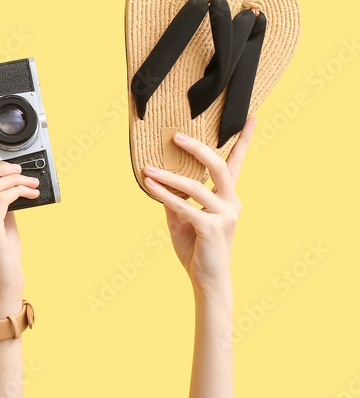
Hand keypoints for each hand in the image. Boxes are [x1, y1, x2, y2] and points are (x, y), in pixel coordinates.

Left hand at [142, 116, 255, 297]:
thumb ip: (175, 198)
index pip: (237, 163)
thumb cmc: (196, 248)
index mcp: (228, 197)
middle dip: (198, 148)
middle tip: (175, 135)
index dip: (244, 140)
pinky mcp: (212, 227)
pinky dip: (163, 194)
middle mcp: (231, 202)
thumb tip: (158, 177)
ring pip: (195, 186)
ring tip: (147, 168)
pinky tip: (149, 185)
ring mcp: (224, 215)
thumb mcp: (182, 218)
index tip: (251, 117)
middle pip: (219, 166)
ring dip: (167, 176)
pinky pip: (183, 206)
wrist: (206, 280)